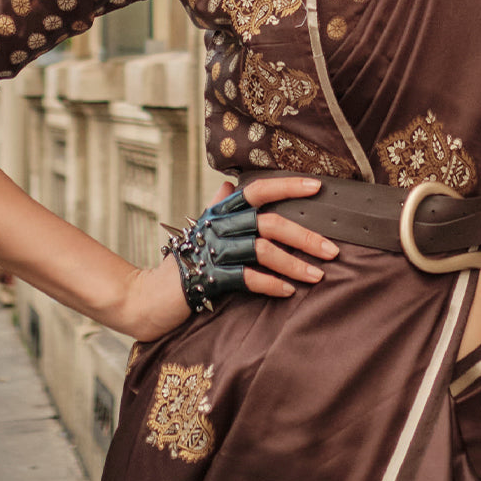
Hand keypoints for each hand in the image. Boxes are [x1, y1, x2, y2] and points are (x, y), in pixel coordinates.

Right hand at [120, 175, 338, 340]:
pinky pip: (248, 277)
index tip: (317, 187)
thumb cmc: (181, 263)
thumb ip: (218, 206)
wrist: (149, 297)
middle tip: (331, 249)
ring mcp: (213, 251)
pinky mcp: (210, 277)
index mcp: (220, 212)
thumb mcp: (201, 230)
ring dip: (294, 264)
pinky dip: (271, 284)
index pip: (257, 190)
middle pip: (269, 222)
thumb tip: (231, 182)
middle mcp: (218, 226)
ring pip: (263, 250)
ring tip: (317, 275)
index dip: (287, 186)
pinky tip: (288, 291)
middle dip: (304, 235)